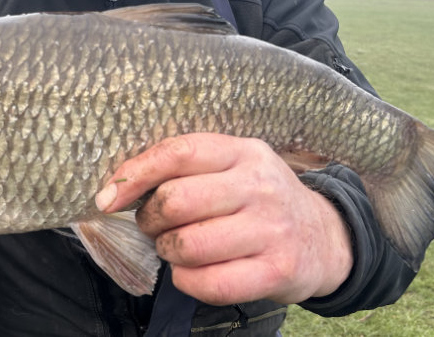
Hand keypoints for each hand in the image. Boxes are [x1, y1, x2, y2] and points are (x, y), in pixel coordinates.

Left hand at [95, 133, 351, 305]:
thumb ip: (186, 168)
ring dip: (168, 251)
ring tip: (176, 248)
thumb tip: (117, 188)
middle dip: (151, 219)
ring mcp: (271, 229)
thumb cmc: (258, 200)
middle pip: (177, 200)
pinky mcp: (277, 270)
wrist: (324, 237)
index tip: (109, 197)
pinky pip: (210, 283)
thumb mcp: (234, 166)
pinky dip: (186, 281)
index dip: (135, 174)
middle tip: (155, 226)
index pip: (179, 152)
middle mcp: (259, 185)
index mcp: (243, 151)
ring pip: (188, 245)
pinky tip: (191, 272)